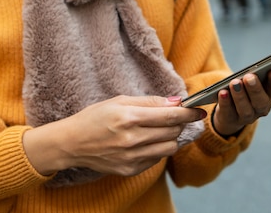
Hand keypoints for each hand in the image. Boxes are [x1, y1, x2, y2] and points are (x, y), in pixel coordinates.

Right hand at [23, 95, 205, 176]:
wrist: (71, 143)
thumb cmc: (95, 117)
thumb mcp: (120, 101)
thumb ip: (150, 101)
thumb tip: (176, 101)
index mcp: (129, 118)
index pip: (169, 116)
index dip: (188, 112)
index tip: (199, 110)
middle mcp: (131, 140)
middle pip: (172, 132)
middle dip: (180, 123)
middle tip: (176, 116)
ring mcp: (131, 158)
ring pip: (169, 148)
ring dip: (172, 137)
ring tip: (162, 129)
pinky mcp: (130, 170)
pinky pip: (157, 160)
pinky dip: (159, 149)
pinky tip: (148, 141)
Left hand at [211, 68, 270, 136]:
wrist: (233, 113)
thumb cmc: (251, 90)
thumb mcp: (263, 81)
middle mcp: (262, 108)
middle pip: (261, 101)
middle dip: (255, 89)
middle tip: (249, 76)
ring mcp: (247, 116)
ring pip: (245, 109)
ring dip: (240, 96)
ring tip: (234, 82)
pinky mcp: (231, 120)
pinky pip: (228, 112)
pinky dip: (225, 102)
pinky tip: (222, 92)